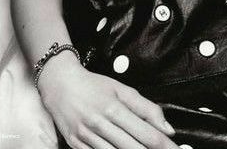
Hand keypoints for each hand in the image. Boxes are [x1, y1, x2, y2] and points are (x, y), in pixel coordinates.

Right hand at [40, 61, 178, 148]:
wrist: (59, 84)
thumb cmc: (93, 85)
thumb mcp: (122, 89)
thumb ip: (146, 108)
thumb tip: (168, 129)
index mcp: (114, 107)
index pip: (146, 132)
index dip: (164, 145)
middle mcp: (100, 123)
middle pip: (133, 148)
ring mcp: (86, 137)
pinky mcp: (75, 146)